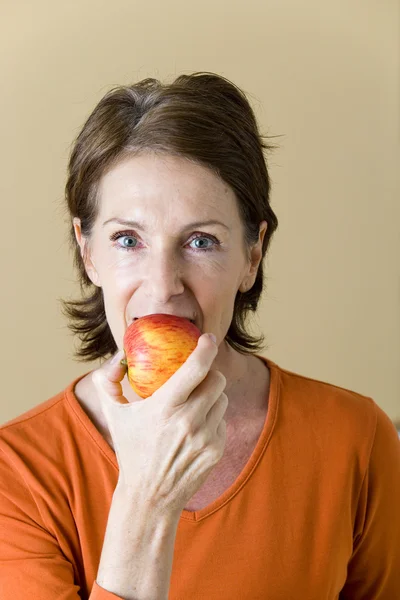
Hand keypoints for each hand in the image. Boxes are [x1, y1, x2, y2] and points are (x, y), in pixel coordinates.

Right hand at [92, 333, 227, 515]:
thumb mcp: (113, 414)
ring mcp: (206, 437)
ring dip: (211, 396)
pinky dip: (212, 418)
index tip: (209, 338)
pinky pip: (222, 420)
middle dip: (209, 373)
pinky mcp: (216, 450)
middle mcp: (189, 421)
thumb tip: (120, 355)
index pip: (195, 368)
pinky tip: (194, 428)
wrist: (149, 497)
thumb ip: (108, 380)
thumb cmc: (130, 449)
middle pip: (216, 380)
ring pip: (222, 399)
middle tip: (197, 376)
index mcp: (165, 407)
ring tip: (192, 405)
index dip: (206, 348)